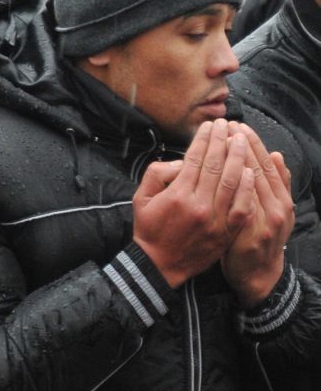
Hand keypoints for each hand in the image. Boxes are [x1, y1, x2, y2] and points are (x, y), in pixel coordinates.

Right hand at [132, 120, 256, 287]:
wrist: (159, 266)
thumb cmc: (149, 229)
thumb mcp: (141, 198)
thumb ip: (157, 174)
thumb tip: (181, 161)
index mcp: (178, 195)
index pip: (195, 158)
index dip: (204, 139)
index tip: (210, 125)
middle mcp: (199, 204)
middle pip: (216, 165)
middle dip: (223, 141)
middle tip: (228, 125)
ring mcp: (215, 219)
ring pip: (233, 182)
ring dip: (239, 158)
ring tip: (242, 140)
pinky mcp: (226, 231)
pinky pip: (242, 206)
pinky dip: (247, 188)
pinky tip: (250, 172)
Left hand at [220, 125, 294, 308]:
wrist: (258, 276)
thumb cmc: (260, 238)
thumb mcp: (275, 211)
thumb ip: (276, 185)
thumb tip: (277, 155)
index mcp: (282, 199)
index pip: (266, 164)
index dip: (253, 143)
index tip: (238, 125)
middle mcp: (278, 208)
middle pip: (258, 169)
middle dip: (240, 145)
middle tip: (225, 125)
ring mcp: (265, 222)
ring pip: (249, 184)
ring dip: (233, 160)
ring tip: (219, 140)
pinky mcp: (249, 235)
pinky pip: (239, 206)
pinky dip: (231, 189)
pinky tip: (218, 173)